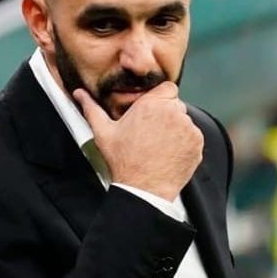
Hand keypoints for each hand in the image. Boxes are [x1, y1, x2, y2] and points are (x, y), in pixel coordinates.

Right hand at [74, 83, 202, 200]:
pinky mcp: (197, 143)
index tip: (153, 112)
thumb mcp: (103, 133)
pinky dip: (185, 143)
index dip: (161, 99)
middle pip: (176, 104)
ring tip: (160, 146)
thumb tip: (79, 93)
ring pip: (186, 121)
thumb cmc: (123, 161)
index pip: (167, 88)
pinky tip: (169, 153)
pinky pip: (194, 136)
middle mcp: (173, 112)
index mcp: (151, 104)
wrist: (144, 190)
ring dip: (177, 129)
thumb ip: (91, 108)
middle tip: (153, 133)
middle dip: (167, 114)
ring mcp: (188, 128)